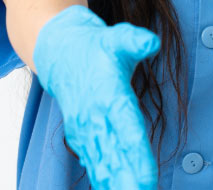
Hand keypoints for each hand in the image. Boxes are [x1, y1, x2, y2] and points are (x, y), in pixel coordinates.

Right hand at [32, 5, 160, 189]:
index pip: (127, 132)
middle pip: (116, 157)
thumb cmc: (97, 48)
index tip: (148, 181)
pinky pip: (94, 165)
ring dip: (116, 184)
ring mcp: (86, 131)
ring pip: (103, 166)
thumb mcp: (116, 38)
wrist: (61, 54)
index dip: (138, 157)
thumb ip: (135, 40)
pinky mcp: (82, 138)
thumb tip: (151, 41)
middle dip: (128, 182)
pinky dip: (104, 182)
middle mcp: (96, 118)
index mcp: (109, 97)